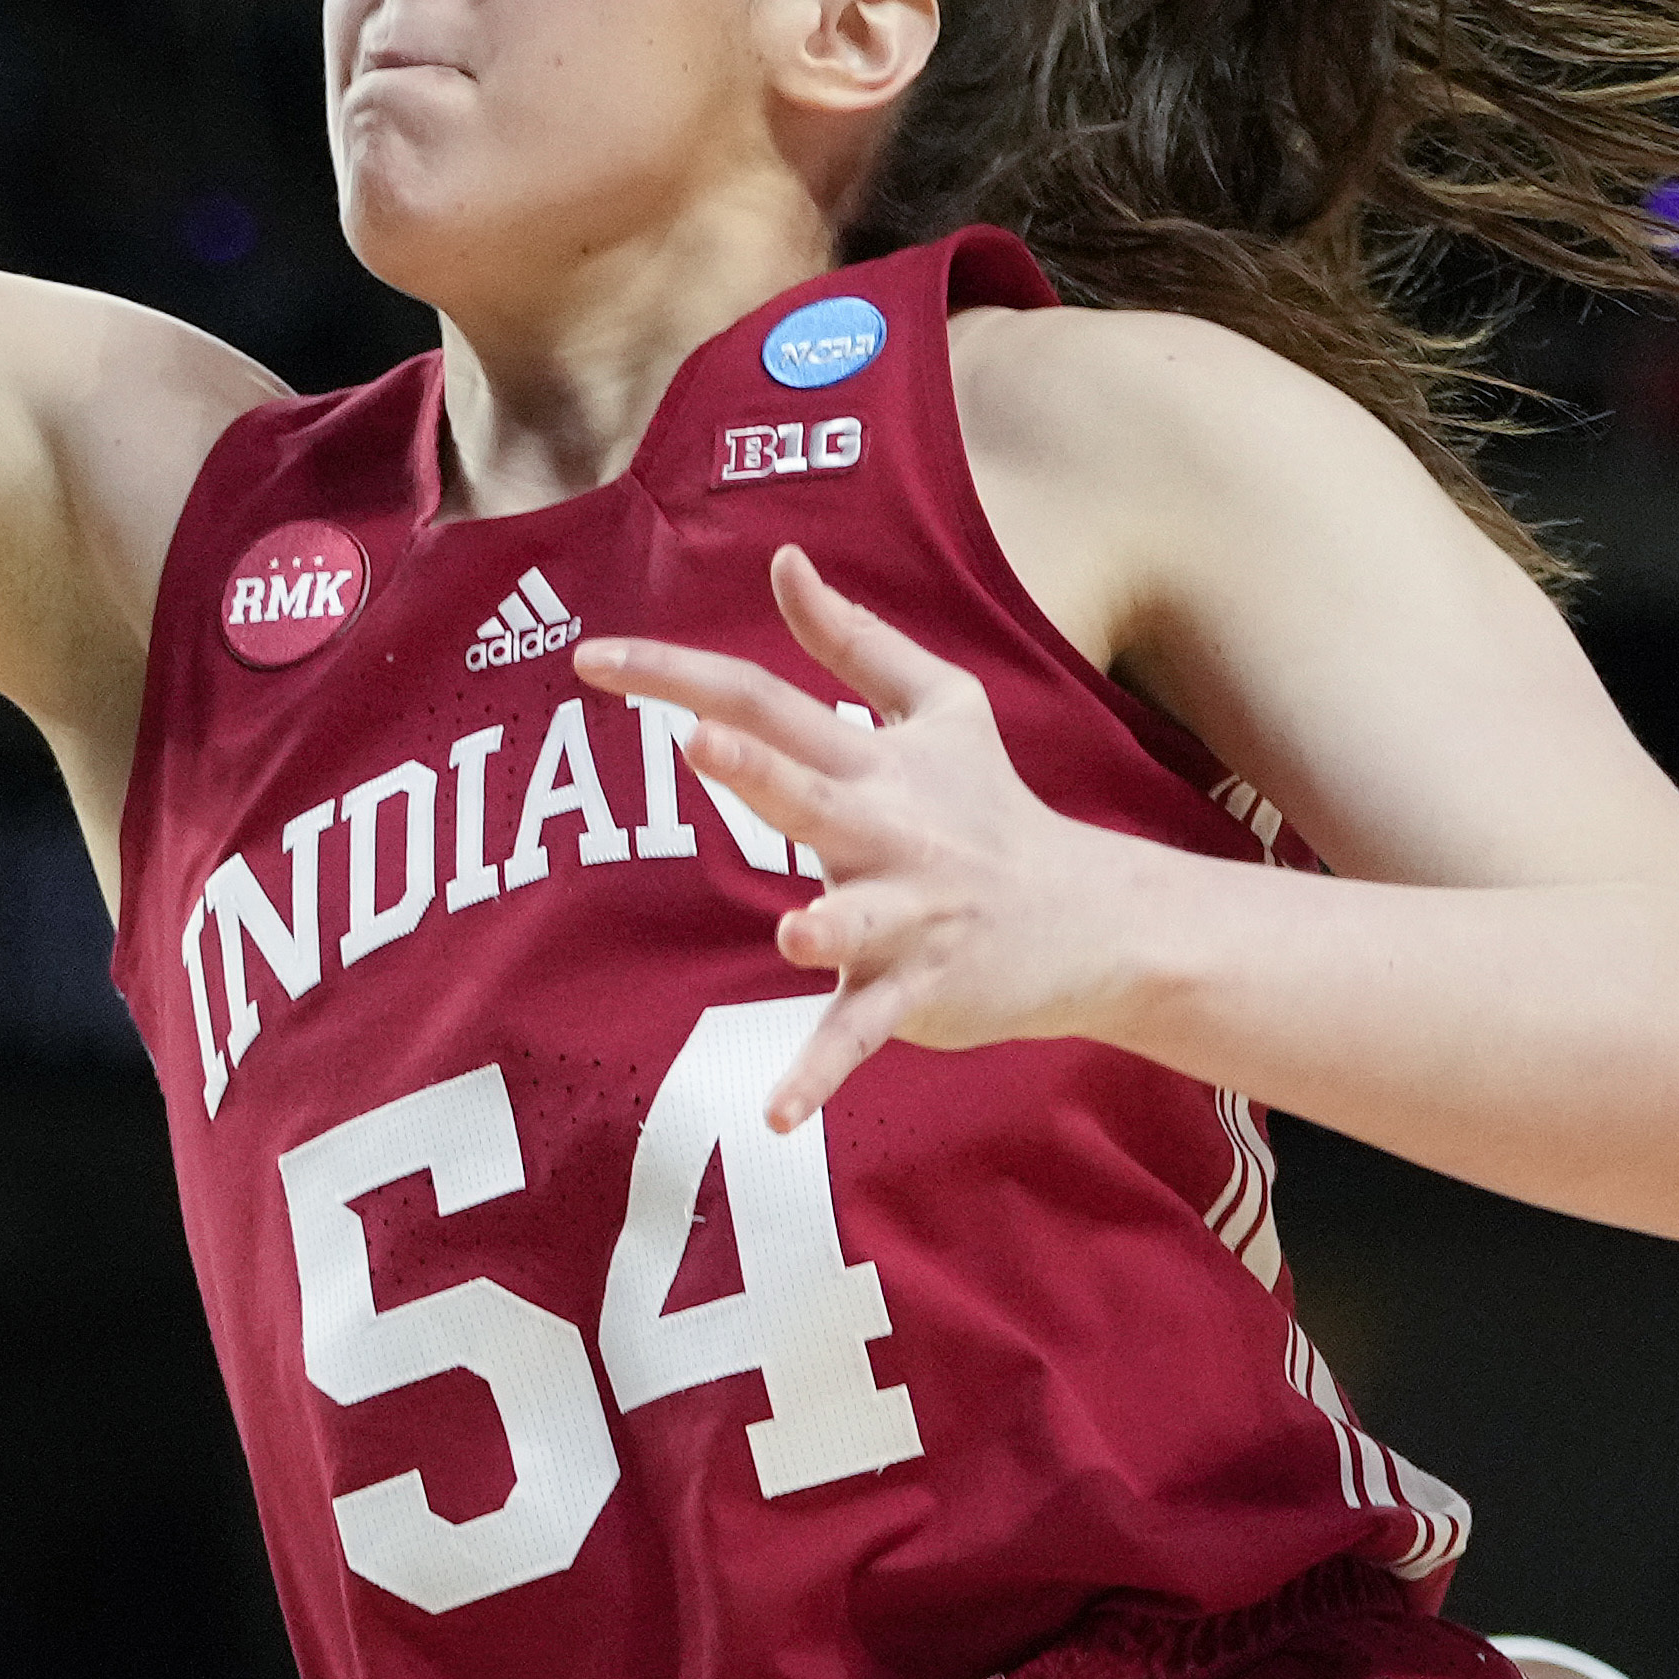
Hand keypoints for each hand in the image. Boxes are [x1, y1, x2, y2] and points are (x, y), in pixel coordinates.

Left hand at [574, 551, 1161, 1124]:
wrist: (1085, 917)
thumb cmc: (992, 807)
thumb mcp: (940, 705)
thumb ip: (852, 638)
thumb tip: (783, 561)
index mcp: (876, 762)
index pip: (767, 702)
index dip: (680, 679)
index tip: (593, 661)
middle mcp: (889, 832)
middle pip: (813, 795)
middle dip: (762, 774)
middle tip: (701, 747)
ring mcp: (907, 916)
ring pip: (857, 922)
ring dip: (828, 927)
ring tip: (798, 933)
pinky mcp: (917, 991)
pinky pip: (861, 1035)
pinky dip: (820, 1075)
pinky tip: (775, 1116)